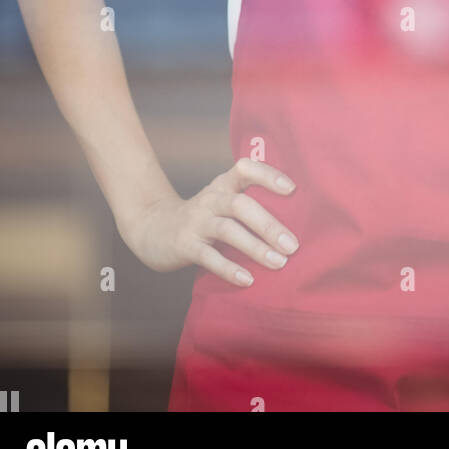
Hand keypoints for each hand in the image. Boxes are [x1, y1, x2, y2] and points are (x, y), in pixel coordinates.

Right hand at [118, 157, 298, 285]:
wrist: (153, 228)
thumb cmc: (202, 217)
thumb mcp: (222, 202)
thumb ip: (250, 205)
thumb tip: (294, 223)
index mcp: (223, 184)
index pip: (246, 169)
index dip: (268, 175)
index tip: (292, 189)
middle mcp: (211, 199)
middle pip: (241, 205)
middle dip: (269, 224)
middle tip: (293, 245)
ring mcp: (196, 221)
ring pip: (228, 230)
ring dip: (255, 247)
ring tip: (279, 263)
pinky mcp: (185, 245)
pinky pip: (208, 256)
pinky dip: (229, 268)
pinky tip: (248, 279)